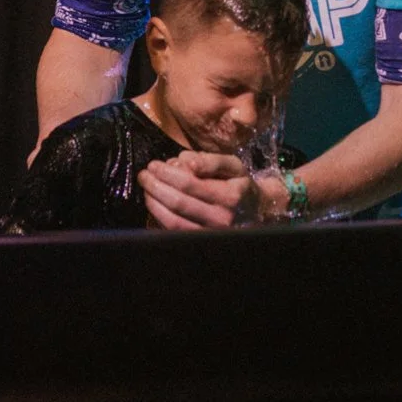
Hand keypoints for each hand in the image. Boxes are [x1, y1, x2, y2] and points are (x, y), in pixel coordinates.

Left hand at [138, 150, 258, 229]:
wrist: (257, 211)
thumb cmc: (240, 184)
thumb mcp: (233, 165)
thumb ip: (210, 160)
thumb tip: (184, 161)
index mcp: (229, 196)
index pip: (189, 184)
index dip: (166, 173)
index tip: (154, 164)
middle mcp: (221, 219)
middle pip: (178, 203)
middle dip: (155, 187)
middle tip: (144, 175)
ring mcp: (210, 233)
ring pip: (173, 221)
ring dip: (153, 203)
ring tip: (147, 188)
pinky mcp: (201, 241)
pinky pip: (174, 231)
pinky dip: (159, 217)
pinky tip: (154, 203)